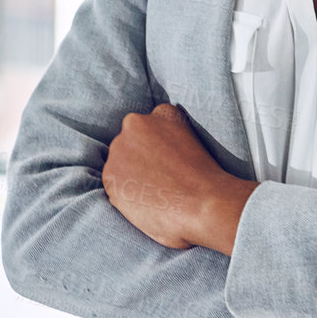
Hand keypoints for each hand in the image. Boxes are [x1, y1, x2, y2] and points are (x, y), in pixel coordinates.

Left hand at [102, 102, 256, 254]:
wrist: (203, 204)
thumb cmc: (206, 181)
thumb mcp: (194, 142)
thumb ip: (171, 139)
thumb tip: (159, 156)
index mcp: (164, 113)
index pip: (152, 127)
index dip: (159, 148)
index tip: (168, 163)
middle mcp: (137, 123)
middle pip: (132, 142)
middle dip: (140, 160)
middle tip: (160, 181)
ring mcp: (120, 148)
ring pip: (120, 164)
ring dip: (130, 177)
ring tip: (155, 195)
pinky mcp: (110, 175)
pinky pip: (114, 185)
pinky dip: (125, 196)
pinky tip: (146, 203)